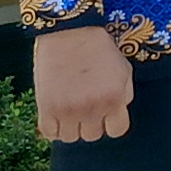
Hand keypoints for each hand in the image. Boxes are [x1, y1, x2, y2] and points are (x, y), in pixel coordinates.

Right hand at [30, 27, 132, 142]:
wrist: (69, 32)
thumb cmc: (99, 48)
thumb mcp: (123, 69)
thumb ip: (124, 94)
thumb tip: (117, 114)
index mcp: (113, 99)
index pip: (116, 131)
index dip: (111, 122)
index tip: (106, 113)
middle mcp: (92, 108)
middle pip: (92, 135)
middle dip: (91, 122)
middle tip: (85, 105)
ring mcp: (68, 110)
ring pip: (71, 137)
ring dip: (71, 126)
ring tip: (70, 108)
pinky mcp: (46, 108)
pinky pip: (50, 134)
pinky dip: (53, 128)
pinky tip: (56, 115)